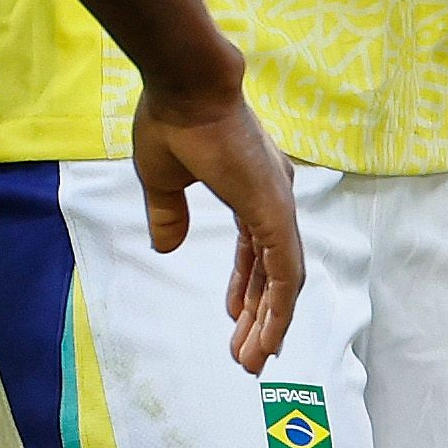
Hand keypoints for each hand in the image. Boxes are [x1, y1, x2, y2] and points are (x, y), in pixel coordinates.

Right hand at [131, 79, 304, 371]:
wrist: (185, 86)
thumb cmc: (172, 120)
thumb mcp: (163, 180)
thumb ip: (169, 215)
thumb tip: (168, 246)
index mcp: (255, 187)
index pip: (258, 250)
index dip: (248, 287)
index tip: (235, 318)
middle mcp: (275, 198)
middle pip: (276, 271)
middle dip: (260, 316)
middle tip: (245, 352)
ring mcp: (279, 205)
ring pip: (285, 280)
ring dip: (270, 324)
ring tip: (251, 361)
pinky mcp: (276, 213)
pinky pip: (285, 274)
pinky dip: (278, 310)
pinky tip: (265, 339)